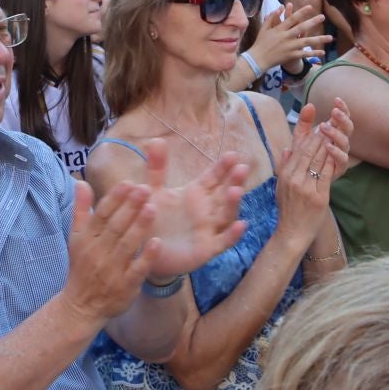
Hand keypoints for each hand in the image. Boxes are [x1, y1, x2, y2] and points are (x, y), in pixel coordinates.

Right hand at [62, 179, 156, 323]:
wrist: (81, 306)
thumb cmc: (82, 266)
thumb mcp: (76, 238)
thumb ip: (81, 209)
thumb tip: (81, 182)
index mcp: (86, 239)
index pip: (100, 215)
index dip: (114, 198)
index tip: (128, 183)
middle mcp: (98, 253)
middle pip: (115, 227)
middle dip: (130, 207)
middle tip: (146, 189)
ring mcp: (112, 270)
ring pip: (127, 245)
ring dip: (139, 227)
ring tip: (153, 208)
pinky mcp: (125, 286)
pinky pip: (137, 270)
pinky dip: (146, 257)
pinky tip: (157, 243)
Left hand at [136, 136, 250, 280]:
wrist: (146, 250)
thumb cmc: (154, 218)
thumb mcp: (154, 191)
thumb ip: (157, 168)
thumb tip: (156, 139)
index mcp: (196, 194)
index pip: (213, 177)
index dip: (223, 167)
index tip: (233, 155)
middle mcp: (206, 210)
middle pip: (224, 193)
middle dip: (234, 181)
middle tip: (242, 168)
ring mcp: (209, 229)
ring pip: (226, 215)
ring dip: (233, 204)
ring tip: (236, 191)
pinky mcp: (207, 249)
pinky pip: (223, 241)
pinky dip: (232, 234)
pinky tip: (241, 225)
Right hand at [247, 3, 330, 72]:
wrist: (257, 59)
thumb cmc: (260, 42)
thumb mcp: (264, 28)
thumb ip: (273, 17)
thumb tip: (281, 7)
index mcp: (279, 29)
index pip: (292, 19)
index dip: (302, 12)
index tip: (311, 7)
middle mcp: (286, 37)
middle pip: (301, 28)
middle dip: (313, 22)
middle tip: (323, 17)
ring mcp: (289, 47)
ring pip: (307, 42)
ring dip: (319, 39)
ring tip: (330, 37)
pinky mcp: (291, 56)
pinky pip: (304, 54)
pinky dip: (313, 53)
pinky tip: (323, 52)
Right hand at [273, 101, 350, 247]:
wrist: (291, 233)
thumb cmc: (287, 210)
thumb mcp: (280, 186)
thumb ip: (284, 166)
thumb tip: (287, 149)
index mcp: (284, 174)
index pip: (299, 149)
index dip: (309, 135)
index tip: (318, 124)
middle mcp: (294, 179)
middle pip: (310, 151)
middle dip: (321, 136)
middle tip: (330, 123)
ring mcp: (306, 188)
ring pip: (319, 160)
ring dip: (328, 145)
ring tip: (336, 133)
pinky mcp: (319, 197)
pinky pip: (327, 174)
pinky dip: (333, 161)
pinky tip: (339, 152)